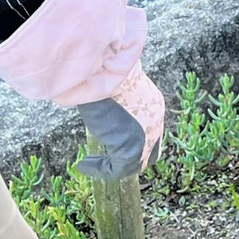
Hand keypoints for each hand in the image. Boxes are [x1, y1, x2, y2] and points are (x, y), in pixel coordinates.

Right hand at [72, 64, 165, 179]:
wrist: (101, 69)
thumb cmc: (100, 71)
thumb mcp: (111, 86)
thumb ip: (113, 100)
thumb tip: (97, 106)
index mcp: (153, 105)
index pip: (154, 133)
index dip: (137, 144)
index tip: (113, 147)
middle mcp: (155, 121)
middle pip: (149, 153)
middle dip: (127, 160)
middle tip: (104, 163)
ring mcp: (147, 136)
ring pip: (133, 164)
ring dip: (109, 167)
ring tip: (88, 164)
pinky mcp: (132, 148)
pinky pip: (117, 169)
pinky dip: (99, 169)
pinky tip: (83, 165)